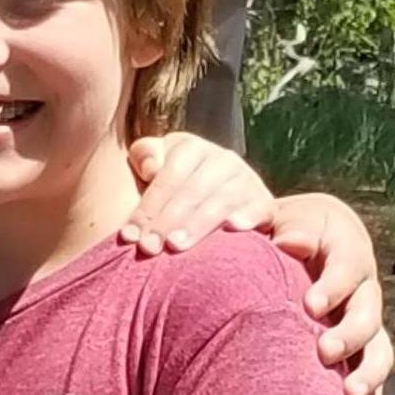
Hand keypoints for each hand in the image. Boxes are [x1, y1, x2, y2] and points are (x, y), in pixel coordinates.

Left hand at [122, 133, 273, 253]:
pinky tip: (234, 228)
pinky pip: (259, 207)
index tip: (130, 235)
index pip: (168, 174)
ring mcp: (246, 179)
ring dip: (197, 223)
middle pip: (193, 189)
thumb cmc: (174, 187)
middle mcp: (221, 159)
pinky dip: (248, 216)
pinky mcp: (264, 202)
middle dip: (167, 220)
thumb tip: (151, 168)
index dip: (148, 204)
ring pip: (221, 199)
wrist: (220, 199)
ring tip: (176, 245)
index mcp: (191, 147)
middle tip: (149, 247)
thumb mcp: (154, 166)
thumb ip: (145, 156)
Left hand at [268, 193, 392, 394]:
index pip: (349, 268)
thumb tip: (285, 241)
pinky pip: (373, 374)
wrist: (296, 236)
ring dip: (368, 373)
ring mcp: (365, 319)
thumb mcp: (277, 215)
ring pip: (380, 349)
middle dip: (350, 333)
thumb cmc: (278, 225)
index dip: (333, 287)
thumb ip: (274, 221)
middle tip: (323, 351)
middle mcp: (364, 287)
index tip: (309, 305)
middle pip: (369, 313)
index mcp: (347, 250)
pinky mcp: (361, 346)